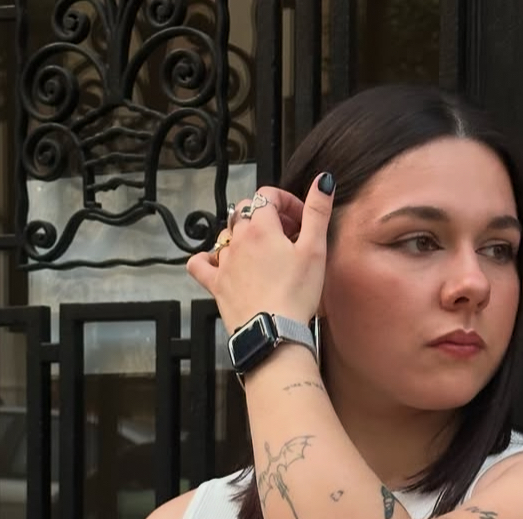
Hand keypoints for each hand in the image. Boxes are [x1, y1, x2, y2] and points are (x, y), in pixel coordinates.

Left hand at [187, 174, 335, 334]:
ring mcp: (224, 263)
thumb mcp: (315, 250)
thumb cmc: (295, 296)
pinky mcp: (216, 285)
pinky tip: (218, 261)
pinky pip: (200, 264)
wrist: (272, 333)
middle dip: (266, 218)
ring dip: (244, 238)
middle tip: (286, 237)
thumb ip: (317, 211)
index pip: (267, 196)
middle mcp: (237, 241)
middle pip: (245, 213)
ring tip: (263, 254)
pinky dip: (207, 258)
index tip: (300, 219)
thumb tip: (322, 181)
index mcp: (261, 228)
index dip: (286, 202)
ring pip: (227, 236)